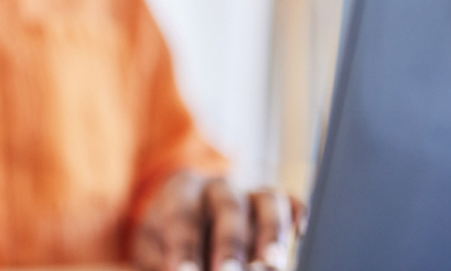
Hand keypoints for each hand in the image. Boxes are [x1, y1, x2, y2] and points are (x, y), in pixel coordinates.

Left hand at [132, 173, 305, 270]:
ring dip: (271, 234)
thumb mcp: (152, 250)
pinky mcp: (271, 205)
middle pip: (228, 209)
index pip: (182, 218)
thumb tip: (173, 269)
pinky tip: (298, 234)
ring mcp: (248, 193)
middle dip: (231, 245)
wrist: (180, 221)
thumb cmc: (164, 241)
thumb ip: (160, 262)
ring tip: (272, 265)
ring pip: (266, 201)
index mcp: (180, 191)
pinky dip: (296, 215)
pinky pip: (289, 201)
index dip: (185, 248)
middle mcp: (217, 187)